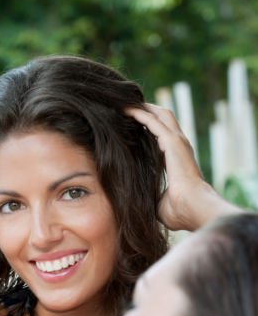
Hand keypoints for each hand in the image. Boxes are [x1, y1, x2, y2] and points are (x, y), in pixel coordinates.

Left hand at [126, 104, 235, 230]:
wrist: (192, 208)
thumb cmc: (179, 211)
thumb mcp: (158, 202)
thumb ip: (148, 195)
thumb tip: (135, 203)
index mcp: (176, 157)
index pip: (162, 134)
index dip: (148, 127)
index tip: (130, 124)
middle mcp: (179, 145)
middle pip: (163, 118)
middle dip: (146, 110)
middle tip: (125, 107)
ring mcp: (177, 141)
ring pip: (160, 114)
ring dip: (142, 107)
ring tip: (123, 104)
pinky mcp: (172, 142)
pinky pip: (153, 121)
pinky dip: (139, 113)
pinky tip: (125, 110)